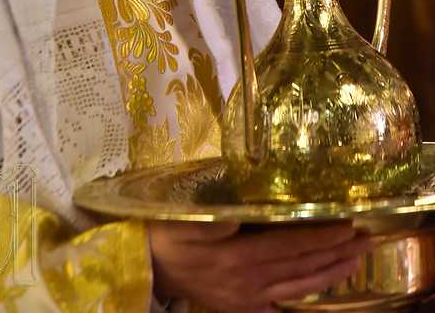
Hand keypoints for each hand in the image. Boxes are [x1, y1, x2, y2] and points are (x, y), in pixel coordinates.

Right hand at [149, 220, 370, 312]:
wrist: (148, 267)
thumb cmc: (167, 235)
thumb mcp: (183, 221)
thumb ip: (212, 219)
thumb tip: (241, 211)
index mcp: (237, 257)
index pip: (289, 245)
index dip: (321, 236)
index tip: (348, 225)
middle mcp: (249, 281)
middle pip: (302, 267)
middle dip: (336, 253)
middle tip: (366, 240)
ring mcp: (249, 298)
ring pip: (299, 287)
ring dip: (330, 274)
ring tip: (356, 259)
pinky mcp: (244, 307)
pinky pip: (281, 306)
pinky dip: (306, 299)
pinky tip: (322, 292)